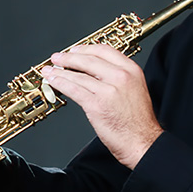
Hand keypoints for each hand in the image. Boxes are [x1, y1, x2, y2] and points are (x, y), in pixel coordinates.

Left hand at [40, 44, 162, 168]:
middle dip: (68, 57)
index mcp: (132, 70)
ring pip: (78, 75)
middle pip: (88, 60)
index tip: (74, 50)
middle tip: (57, 57)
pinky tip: (53, 82)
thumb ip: (118, 77)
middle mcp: (121, 77)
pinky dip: (60, 84)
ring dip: (59, 71)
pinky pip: (74, 89)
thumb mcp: (135, 89)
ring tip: (49, 70)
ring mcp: (108, 90)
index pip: (104, 50)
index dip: (85, 49)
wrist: (143, 142)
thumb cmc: (139, 122)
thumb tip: (93, 71)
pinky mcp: (96, 105)